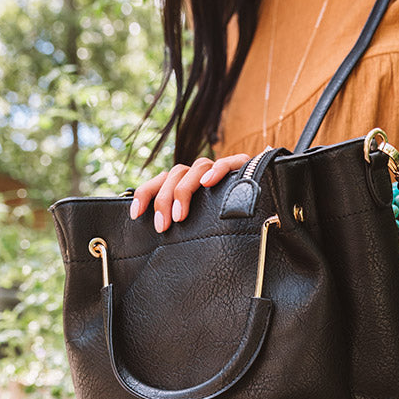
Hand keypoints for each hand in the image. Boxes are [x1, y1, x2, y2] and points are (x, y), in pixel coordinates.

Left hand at [129, 154, 249, 232]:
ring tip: (181, 216)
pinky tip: (208, 183)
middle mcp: (201, 174)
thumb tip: (157, 235)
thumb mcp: (197, 226)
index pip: (161, 180)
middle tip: (163, 226)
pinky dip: (216, 171)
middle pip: (176, 174)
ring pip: (197, 167)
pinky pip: (228, 163)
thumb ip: (181, 223)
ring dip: (184, 191)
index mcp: (187, 183)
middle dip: (163, 200)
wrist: (264, 214)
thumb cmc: (226, 226)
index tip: (134, 214)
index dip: (145, 194)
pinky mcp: (242, 167)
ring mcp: (220, 169)